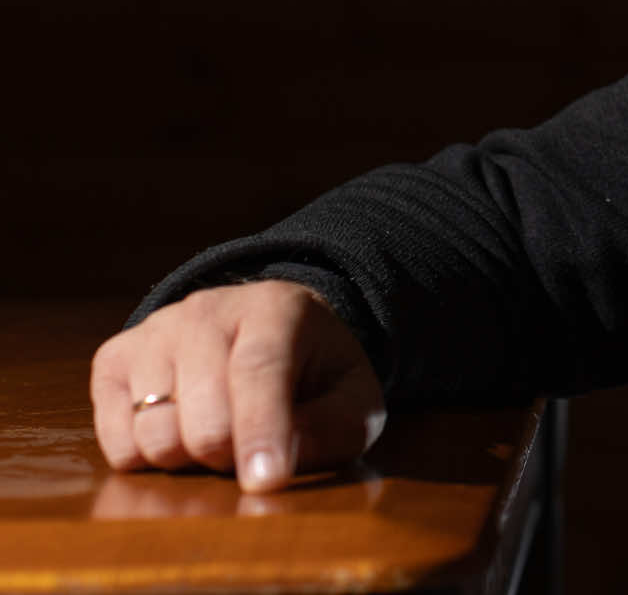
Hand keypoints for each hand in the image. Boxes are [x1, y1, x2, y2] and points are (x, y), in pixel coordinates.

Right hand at [90, 279, 385, 492]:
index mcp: (275, 309)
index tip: (265, 481)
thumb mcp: (352, 399)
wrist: (263, 333)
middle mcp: (206, 310)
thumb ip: (333, 429)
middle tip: (251, 450)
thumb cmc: (314, 374)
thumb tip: (274, 465)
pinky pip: (117, 442)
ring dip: (190, 459)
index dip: (261, 430)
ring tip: (217, 435)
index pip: (259, 370)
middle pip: (204, 413)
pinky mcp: (113, 360)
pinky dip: (148, 459)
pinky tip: (179, 432)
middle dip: (230, 454)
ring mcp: (153, 332)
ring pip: (155, 433)